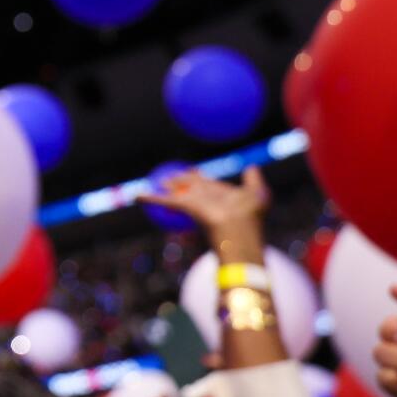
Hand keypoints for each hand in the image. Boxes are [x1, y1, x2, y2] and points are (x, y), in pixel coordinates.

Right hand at [140, 166, 269, 260]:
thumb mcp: (257, 195)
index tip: (192, 170)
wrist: (239, 231)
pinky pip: (166, 200)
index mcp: (222, 196)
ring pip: (178, 193)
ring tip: (159, 182)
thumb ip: (253, 180)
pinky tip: (138, 196)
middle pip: (191, 187)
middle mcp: (207, 199)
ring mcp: (195, 204)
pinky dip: (151, 198)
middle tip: (171, 177)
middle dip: (182, 181)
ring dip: (167, 188)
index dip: (200, 178)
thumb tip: (251, 166)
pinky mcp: (185, 207)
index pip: (208, 185)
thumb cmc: (250, 216)